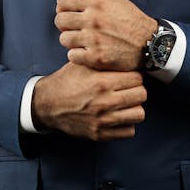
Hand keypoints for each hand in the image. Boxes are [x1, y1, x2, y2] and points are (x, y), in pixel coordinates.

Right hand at [31, 62, 146, 140]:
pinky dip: (127, 123)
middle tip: (130, 87)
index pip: (137, 78)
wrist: (49, 104)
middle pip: (141, 95)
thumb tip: (124, 55)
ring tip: (127, 101)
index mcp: (102, 82)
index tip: (129, 75)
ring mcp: (103, 121)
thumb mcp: (83, 63)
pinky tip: (119, 114)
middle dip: (137, 89)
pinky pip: (129, 131)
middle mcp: (105, 102)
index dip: (134, 74)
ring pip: (139, 114)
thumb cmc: (67, 81)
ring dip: (135, 106)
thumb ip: (103, 59)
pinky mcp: (100, 134)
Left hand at [55, 0, 157, 70]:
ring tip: (81, 40)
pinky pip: (72, 55)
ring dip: (71, 40)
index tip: (67, 12)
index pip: (62, 2)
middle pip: (60, 21)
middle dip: (64, 24)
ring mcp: (94, 39)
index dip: (62, 7)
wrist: (149, 42)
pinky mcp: (96, 57)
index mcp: (96, 2)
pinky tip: (86, 51)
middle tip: (73, 27)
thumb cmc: (131, 19)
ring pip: (64, 39)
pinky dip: (77, 54)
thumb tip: (64, 0)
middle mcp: (93, 19)